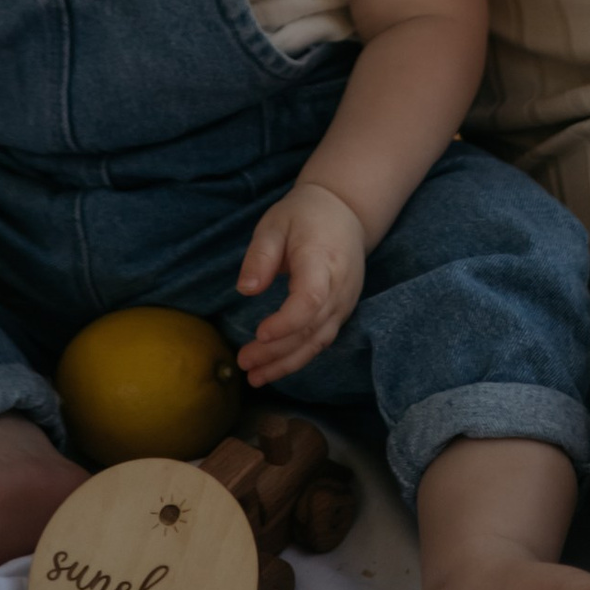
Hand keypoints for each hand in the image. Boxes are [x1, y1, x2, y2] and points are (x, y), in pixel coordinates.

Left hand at [236, 180, 366, 385]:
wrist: (345, 212)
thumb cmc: (304, 215)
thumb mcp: (275, 224)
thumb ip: (260, 256)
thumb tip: (245, 290)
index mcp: (322, 261)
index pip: (310, 299)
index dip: (286, 322)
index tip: (259, 334)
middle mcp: (339, 287)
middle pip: (311, 328)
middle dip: (277, 352)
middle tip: (244, 362)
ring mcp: (344, 303)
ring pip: (317, 341)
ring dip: (287, 363)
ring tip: (255, 377)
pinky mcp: (342, 312)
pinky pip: (321, 340)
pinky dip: (298, 357)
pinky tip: (275, 368)